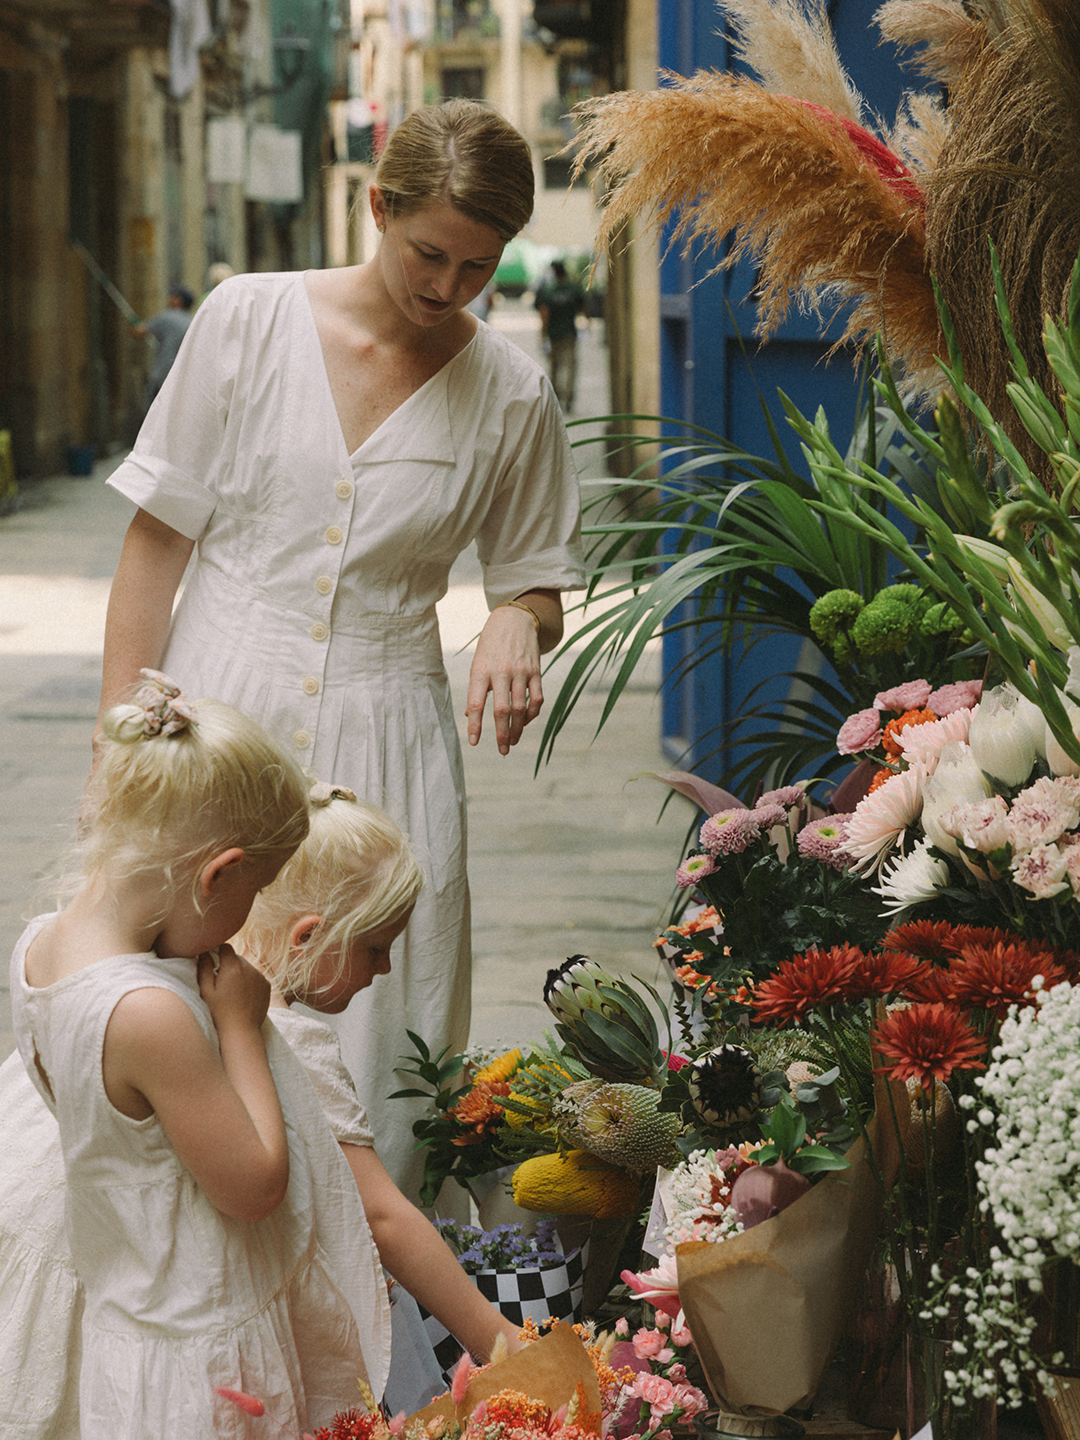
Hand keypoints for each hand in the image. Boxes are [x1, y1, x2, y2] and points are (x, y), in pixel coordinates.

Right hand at [198, 944, 270, 1032]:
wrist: (241, 1031)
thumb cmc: (219, 1013)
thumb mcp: (206, 990)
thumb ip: (204, 968)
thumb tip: (204, 952)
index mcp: (233, 967)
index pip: (225, 947)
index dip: (217, 953)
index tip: (213, 964)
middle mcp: (249, 968)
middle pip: (236, 957)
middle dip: (228, 965)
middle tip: (221, 983)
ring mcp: (260, 976)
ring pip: (246, 967)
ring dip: (239, 973)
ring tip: (232, 992)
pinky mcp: (267, 985)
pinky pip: (255, 976)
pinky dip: (249, 981)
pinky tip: (242, 996)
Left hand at [465, 605, 543, 754]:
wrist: (514, 619)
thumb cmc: (491, 645)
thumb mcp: (477, 663)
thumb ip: (476, 690)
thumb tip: (469, 716)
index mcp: (481, 671)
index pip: (476, 703)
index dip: (475, 725)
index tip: (474, 742)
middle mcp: (501, 672)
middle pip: (502, 710)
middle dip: (502, 734)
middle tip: (502, 750)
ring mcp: (520, 671)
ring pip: (520, 707)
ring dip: (518, 728)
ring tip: (514, 741)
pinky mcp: (536, 671)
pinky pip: (537, 698)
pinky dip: (532, 713)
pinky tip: (527, 721)